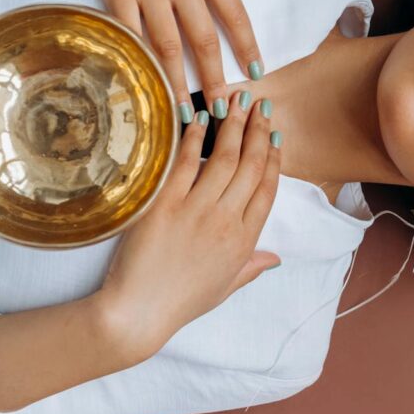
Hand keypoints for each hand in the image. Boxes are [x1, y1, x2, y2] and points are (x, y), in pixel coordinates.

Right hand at [72, 0, 269, 119]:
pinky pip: (130, 32)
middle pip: (204, 41)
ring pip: (168, 45)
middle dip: (215, 79)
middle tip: (222, 110)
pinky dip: (138, 58)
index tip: (257, 72)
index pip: (235, 16)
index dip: (247, 47)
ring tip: (184, 110)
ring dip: (178, 80)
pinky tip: (142, 81)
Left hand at [95, 91, 281, 357]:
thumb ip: (252, 267)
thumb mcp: (225, 287)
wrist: (138, 313)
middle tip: (261, 105)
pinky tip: (201, 119)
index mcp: (244, 241)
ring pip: (223, 159)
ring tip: (238, 100)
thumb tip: (275, 258)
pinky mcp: (165, 206)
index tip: (275, 135)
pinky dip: (194, 139)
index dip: (273, 158)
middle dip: (258, 131)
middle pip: (250, 166)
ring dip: (233, 126)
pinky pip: (184, 165)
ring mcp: (196, 212)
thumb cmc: (180, 302)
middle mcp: (226, 222)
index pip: (267, 189)